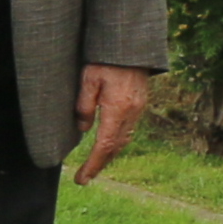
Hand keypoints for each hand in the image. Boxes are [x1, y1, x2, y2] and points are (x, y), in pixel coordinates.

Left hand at [68, 62, 154, 185]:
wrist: (132, 44)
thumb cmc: (106, 59)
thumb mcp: (88, 79)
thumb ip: (84, 106)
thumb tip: (82, 130)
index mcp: (118, 108)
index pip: (103, 146)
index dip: (92, 165)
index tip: (81, 179)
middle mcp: (131, 113)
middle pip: (115, 148)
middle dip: (100, 165)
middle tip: (85, 177)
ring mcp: (138, 109)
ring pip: (124, 140)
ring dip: (109, 155)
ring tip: (95, 165)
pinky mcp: (141, 103)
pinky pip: (129, 130)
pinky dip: (117, 142)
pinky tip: (108, 145)